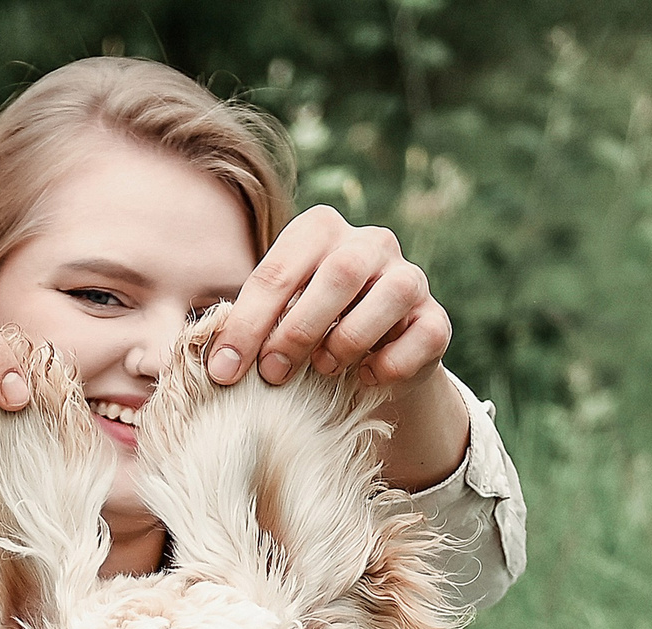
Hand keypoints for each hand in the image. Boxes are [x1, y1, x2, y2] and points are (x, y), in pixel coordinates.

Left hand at [205, 206, 451, 392]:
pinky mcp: (436, 318)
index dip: (248, 323)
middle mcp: (370, 242)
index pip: (279, 270)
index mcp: (319, 229)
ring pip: (390, 296)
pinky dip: (391, 364)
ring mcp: (410, 277)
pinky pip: (423, 336)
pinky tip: (367, 377)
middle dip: (299, 329)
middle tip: (273, 373)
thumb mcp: (274, 320)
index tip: (224, 370)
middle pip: (340, 272)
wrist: (369, 362)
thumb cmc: (308, 332)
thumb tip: (215, 363)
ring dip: (349, 340)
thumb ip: (247, 326)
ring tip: (324, 369)